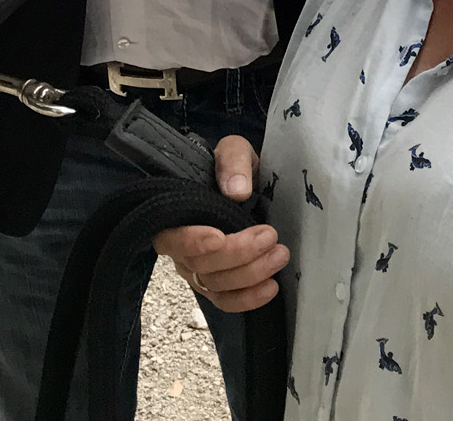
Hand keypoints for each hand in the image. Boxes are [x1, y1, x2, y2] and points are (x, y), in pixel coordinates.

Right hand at [153, 136, 287, 311]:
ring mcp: (198, 270)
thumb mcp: (234, 152)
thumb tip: (236, 190)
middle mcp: (181, 249)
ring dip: (250, 274)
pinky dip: (248, 299)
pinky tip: (271, 287)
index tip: (219, 237)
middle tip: (270, 236)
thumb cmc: (234, 168)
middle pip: (200, 265)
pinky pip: (226, 301)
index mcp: (175, 216)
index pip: (173, 237)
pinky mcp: (218, 284)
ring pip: (216, 286)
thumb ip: (233, 163)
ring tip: (280, 254)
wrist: (247, 183)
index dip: (193, 241)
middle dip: (238, 254)